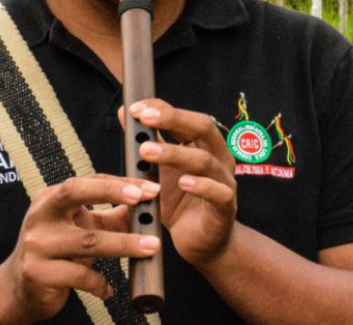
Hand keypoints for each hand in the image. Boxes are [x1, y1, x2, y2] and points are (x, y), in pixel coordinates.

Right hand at [0, 175, 160, 322]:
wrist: (16, 289)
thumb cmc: (56, 252)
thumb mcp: (81, 229)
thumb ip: (110, 216)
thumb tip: (147, 204)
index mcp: (50, 198)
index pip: (88, 181)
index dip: (120, 183)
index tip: (149, 189)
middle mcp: (40, 215)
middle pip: (76, 193)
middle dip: (112, 191)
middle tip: (143, 198)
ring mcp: (37, 243)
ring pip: (88, 241)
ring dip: (124, 244)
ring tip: (151, 248)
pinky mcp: (37, 273)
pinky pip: (79, 276)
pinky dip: (99, 283)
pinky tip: (108, 290)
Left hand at [125, 99, 237, 267]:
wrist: (201, 243)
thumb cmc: (181, 202)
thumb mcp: (159, 170)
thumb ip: (147, 141)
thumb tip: (126, 113)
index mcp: (204, 145)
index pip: (187, 117)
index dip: (163, 109)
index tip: (136, 108)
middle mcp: (218, 158)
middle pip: (203, 128)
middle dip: (173, 119)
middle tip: (144, 118)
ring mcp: (225, 182)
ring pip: (205, 160)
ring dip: (174, 154)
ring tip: (146, 151)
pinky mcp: (226, 209)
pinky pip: (219, 193)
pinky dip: (201, 185)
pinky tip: (183, 182)